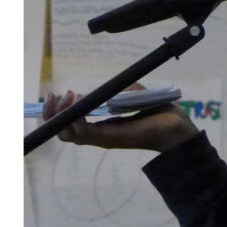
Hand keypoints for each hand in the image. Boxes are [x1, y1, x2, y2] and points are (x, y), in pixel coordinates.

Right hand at [41, 83, 198, 153]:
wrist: (175, 126)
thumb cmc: (155, 111)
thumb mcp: (131, 96)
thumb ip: (115, 91)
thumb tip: (99, 88)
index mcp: (100, 127)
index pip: (68, 125)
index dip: (56, 113)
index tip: (54, 95)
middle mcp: (97, 135)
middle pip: (62, 132)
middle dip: (51, 115)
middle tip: (53, 96)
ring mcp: (102, 138)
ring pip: (68, 134)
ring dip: (62, 115)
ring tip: (67, 97)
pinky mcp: (110, 138)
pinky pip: (85, 133)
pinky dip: (76, 118)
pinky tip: (77, 103)